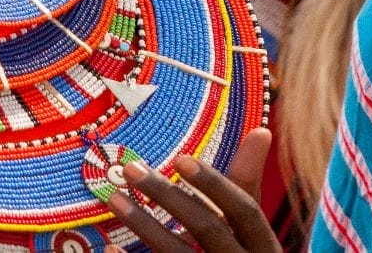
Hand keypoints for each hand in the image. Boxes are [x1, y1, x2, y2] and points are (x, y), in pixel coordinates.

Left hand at [106, 128, 279, 252]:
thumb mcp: (249, 227)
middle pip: (208, 229)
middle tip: (132, 169)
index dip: (215, 184)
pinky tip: (107, 247)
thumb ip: (248, 183)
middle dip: (168, 196)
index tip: (181, 159)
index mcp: (264, 245)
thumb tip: (261, 130)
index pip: (245, 209)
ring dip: (143, 225)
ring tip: (114, 199)